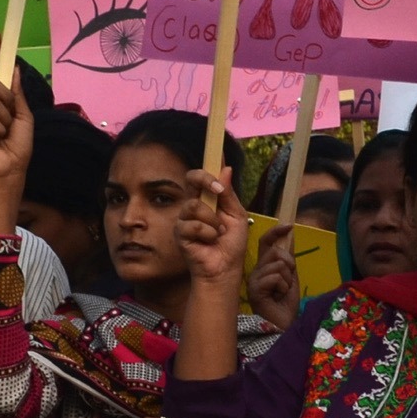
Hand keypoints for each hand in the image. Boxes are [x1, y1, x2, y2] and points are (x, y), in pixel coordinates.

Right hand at [175, 168, 249, 286]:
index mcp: (209, 200)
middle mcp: (195, 205)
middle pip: (192, 178)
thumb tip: (227, 169)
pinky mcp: (179, 233)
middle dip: (204, 179)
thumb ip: (229, 194)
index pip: (206, 176)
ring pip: (194, 205)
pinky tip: (210, 241)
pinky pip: (191, 224)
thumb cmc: (231, 245)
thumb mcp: (237, 216)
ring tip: (218, 233)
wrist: (225, 269)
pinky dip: (207, 233)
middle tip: (217, 190)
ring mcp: (185, 219)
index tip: (219, 148)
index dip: (211, 162)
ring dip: (212, 220)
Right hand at [248, 224, 297, 331]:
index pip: (265, 242)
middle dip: (289, 264)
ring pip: (277, 265)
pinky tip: (277, 298)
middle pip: (275, 251)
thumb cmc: (285, 305)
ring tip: (281, 293)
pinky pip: (275, 277)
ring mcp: (253, 279)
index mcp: (263, 266)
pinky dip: (283, 288)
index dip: (275, 232)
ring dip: (287, 280)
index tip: (289, 226)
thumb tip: (290, 236)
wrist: (282, 326)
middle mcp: (255, 270)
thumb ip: (288, 260)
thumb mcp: (290, 278)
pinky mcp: (254, 289)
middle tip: (288, 282)